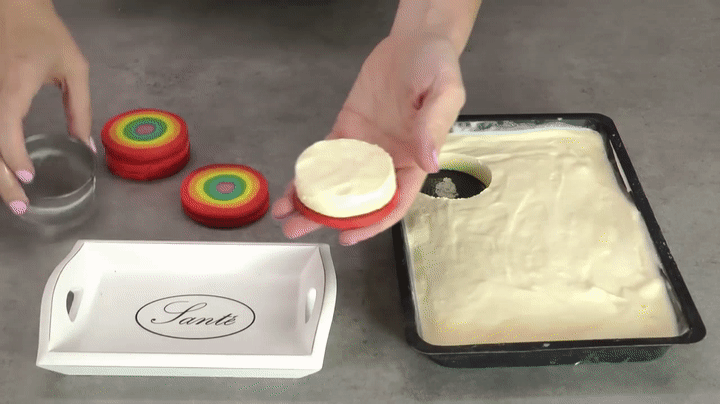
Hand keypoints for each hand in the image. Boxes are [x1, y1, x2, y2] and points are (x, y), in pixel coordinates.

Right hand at [0, 0, 93, 214]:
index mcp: (14, 85)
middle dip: (0, 180)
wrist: (11, 4)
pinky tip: (3, 171)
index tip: (29, 178)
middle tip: (20, 206)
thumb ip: (81, 109)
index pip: (4, 130)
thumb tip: (85, 147)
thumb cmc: (45, 33)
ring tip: (11, 196)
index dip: (13, 158)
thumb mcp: (74, 69)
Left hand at [272, 32, 465, 245]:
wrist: (415, 40)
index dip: (371, 223)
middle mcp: (388, 160)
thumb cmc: (437, 66)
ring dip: (311, 198)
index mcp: (414, 160)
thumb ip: (434, 126)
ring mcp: (365, 146)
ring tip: (283, 213)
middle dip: (327, 217)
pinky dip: (309, 170)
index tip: (346, 237)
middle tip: (295, 229)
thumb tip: (429, 163)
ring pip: (336, 180)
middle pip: (357, 198)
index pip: (394, 202)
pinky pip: (326, 154)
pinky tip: (292, 183)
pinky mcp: (347, 129)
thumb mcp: (445, 92)